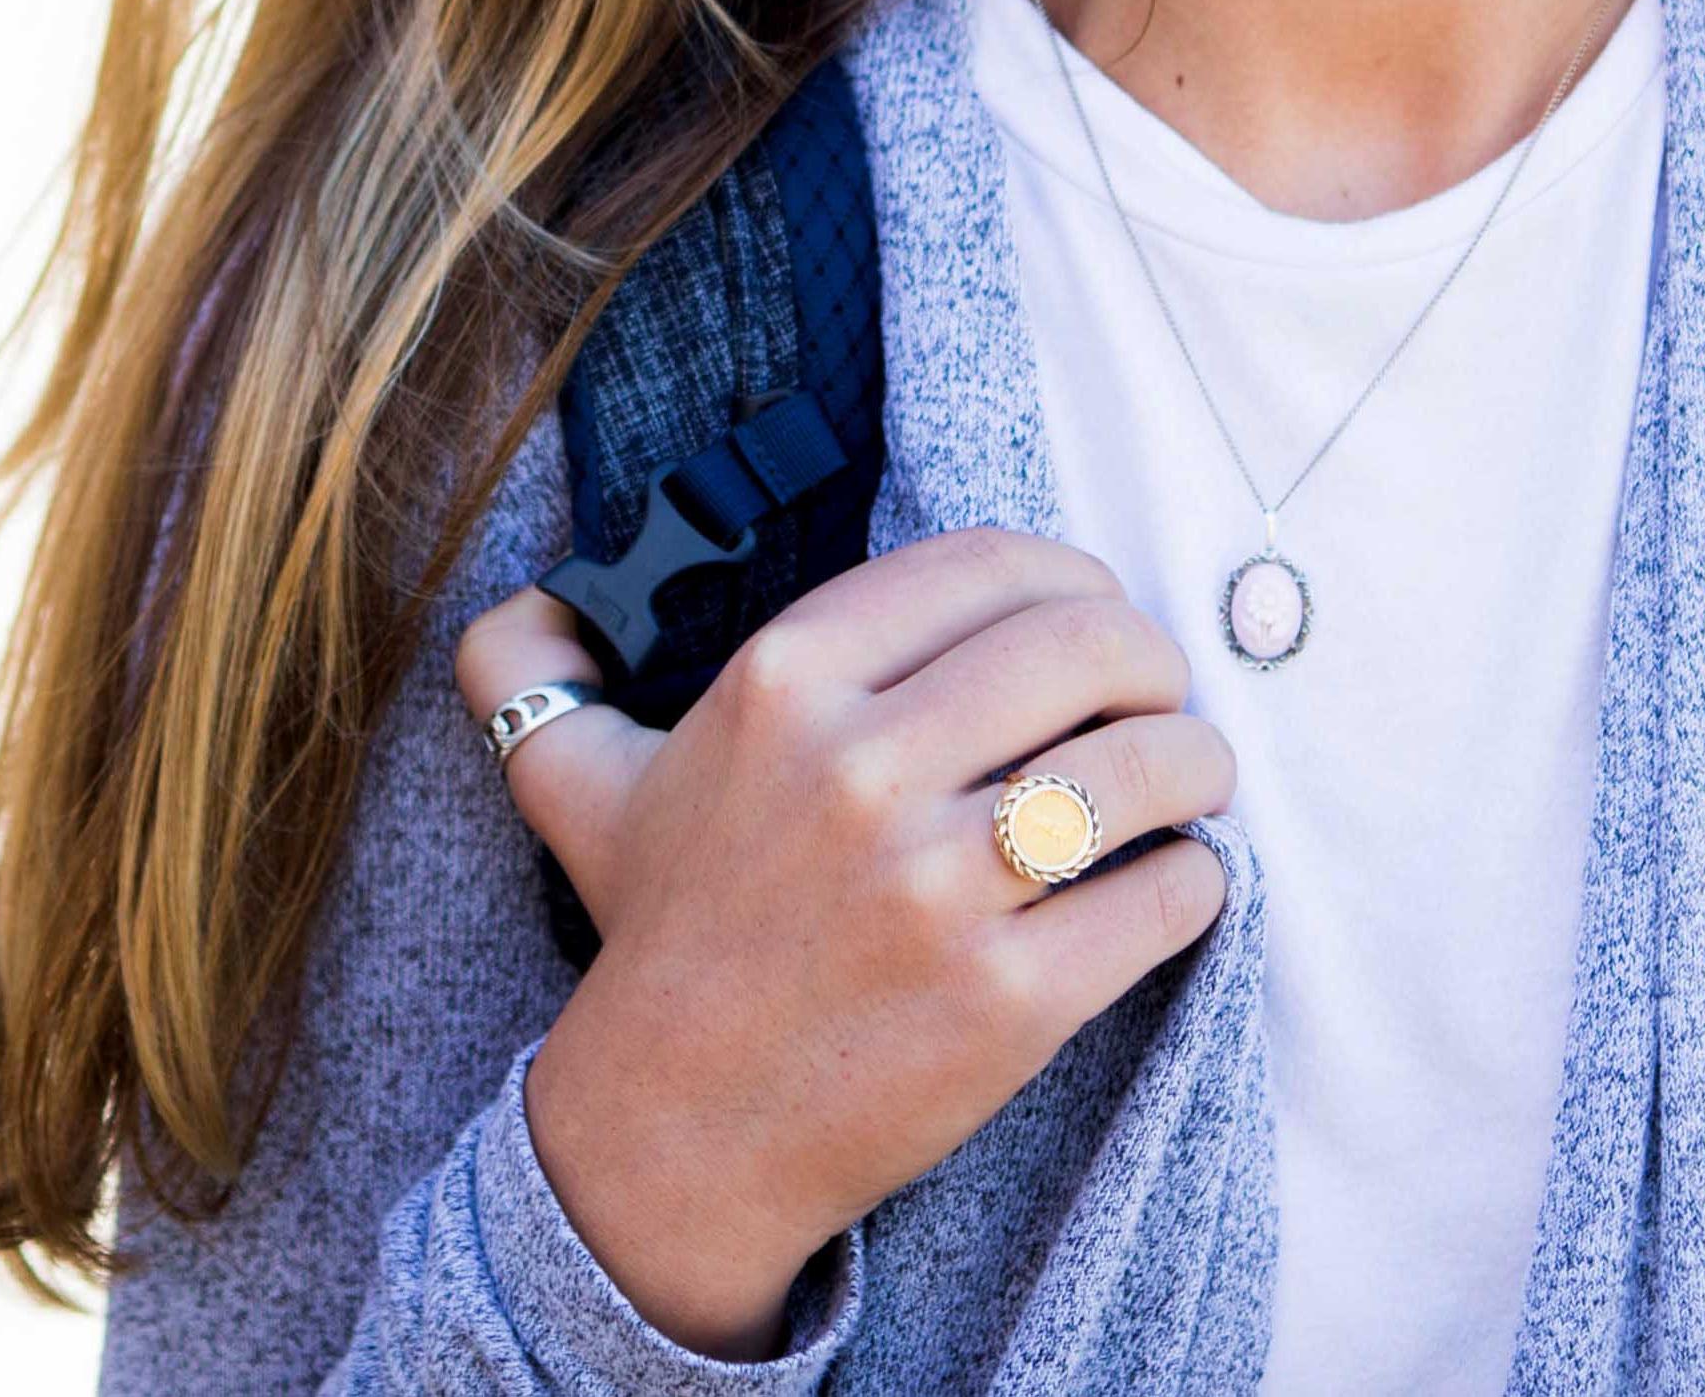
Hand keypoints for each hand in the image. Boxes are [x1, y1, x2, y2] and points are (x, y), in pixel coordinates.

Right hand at [445, 530, 1231, 1356]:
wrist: (673, 1140)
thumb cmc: (663, 943)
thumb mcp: (585, 791)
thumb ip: (536, 680)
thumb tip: (508, 615)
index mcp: (784, 682)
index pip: (998, 564)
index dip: (1077, 579)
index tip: (1094, 620)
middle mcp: (859, 770)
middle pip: (1096, 645)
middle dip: (1156, 663)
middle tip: (1159, 700)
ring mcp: (934, 890)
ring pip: (1150, 765)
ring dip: (1197, 765)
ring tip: (1188, 784)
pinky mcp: (1006, 1001)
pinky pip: (1166, 896)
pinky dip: (1193, 881)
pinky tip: (1166, 886)